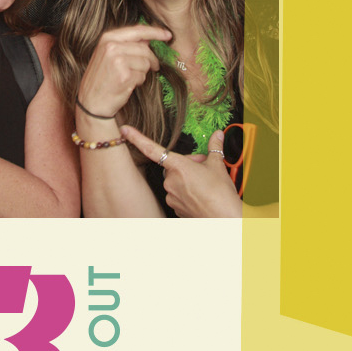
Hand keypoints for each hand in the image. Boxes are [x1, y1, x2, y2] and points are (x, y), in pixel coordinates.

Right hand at [77, 23, 170, 122]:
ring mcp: (117, 60)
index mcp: (108, 38)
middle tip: (154, 67)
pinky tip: (127, 84)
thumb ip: (126, 44)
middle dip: (152, 59)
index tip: (168, 35)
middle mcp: (112, 46)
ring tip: (130, 78)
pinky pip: (143, 76)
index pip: (138, 30)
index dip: (155, 32)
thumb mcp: (108, 54)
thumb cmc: (101, 78)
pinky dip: (139, 82)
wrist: (91, 101)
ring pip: (146, 63)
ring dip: (143, 72)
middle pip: (145, 49)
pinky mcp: (124, 75)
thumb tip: (148, 39)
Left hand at [119, 126, 241, 217]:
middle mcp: (171, 181)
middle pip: (172, 166)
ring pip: (175, 181)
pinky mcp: (175, 208)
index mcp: (178, 166)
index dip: (136, 138)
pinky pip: (177, 195)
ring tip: (204, 183)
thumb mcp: (218, 166)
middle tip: (203, 166)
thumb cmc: (221, 195)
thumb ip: (214, 147)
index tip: (125, 130)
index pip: (152, 149)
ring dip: (186, 179)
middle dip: (185, 164)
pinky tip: (200, 194)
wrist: (226, 220)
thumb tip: (217, 135)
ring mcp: (172, 196)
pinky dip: (186, 192)